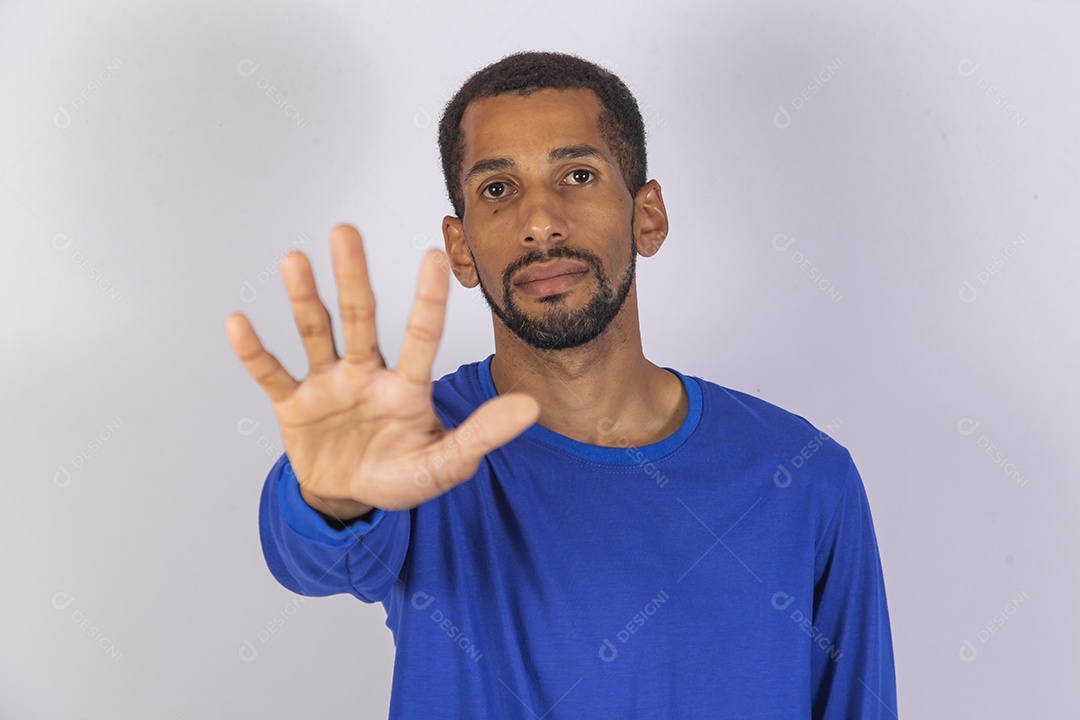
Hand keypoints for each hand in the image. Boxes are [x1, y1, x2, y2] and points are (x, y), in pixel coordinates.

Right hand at [225, 225, 538, 520]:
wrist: (350, 498)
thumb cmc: (400, 476)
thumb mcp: (443, 463)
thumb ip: (482, 435)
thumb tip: (531, 408)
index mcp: (406, 387)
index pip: (420, 336)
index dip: (427, 299)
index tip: (434, 254)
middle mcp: (366, 374)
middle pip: (360, 317)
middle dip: (354, 276)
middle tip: (346, 230)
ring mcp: (328, 385)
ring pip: (317, 333)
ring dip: (304, 299)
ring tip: (294, 259)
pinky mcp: (294, 405)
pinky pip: (272, 374)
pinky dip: (255, 353)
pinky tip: (240, 324)